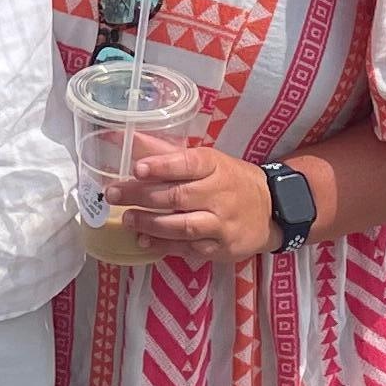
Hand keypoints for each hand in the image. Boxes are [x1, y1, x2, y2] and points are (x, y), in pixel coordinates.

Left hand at [109, 136, 277, 264]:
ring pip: (183, 225)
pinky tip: (145, 241)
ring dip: (151, 223)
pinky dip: (165, 245)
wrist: (271, 209)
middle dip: (142, 195)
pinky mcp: (221, 248)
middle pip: (178, 196)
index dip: (162, 166)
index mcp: (215, 166)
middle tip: (113, 194)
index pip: (188, 164)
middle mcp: (220, 194)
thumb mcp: (208, 160)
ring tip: (128, 219)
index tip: (137, 168)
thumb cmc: (230, 180)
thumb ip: (166, 152)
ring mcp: (222, 224)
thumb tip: (126, 137)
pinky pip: (190, 248)